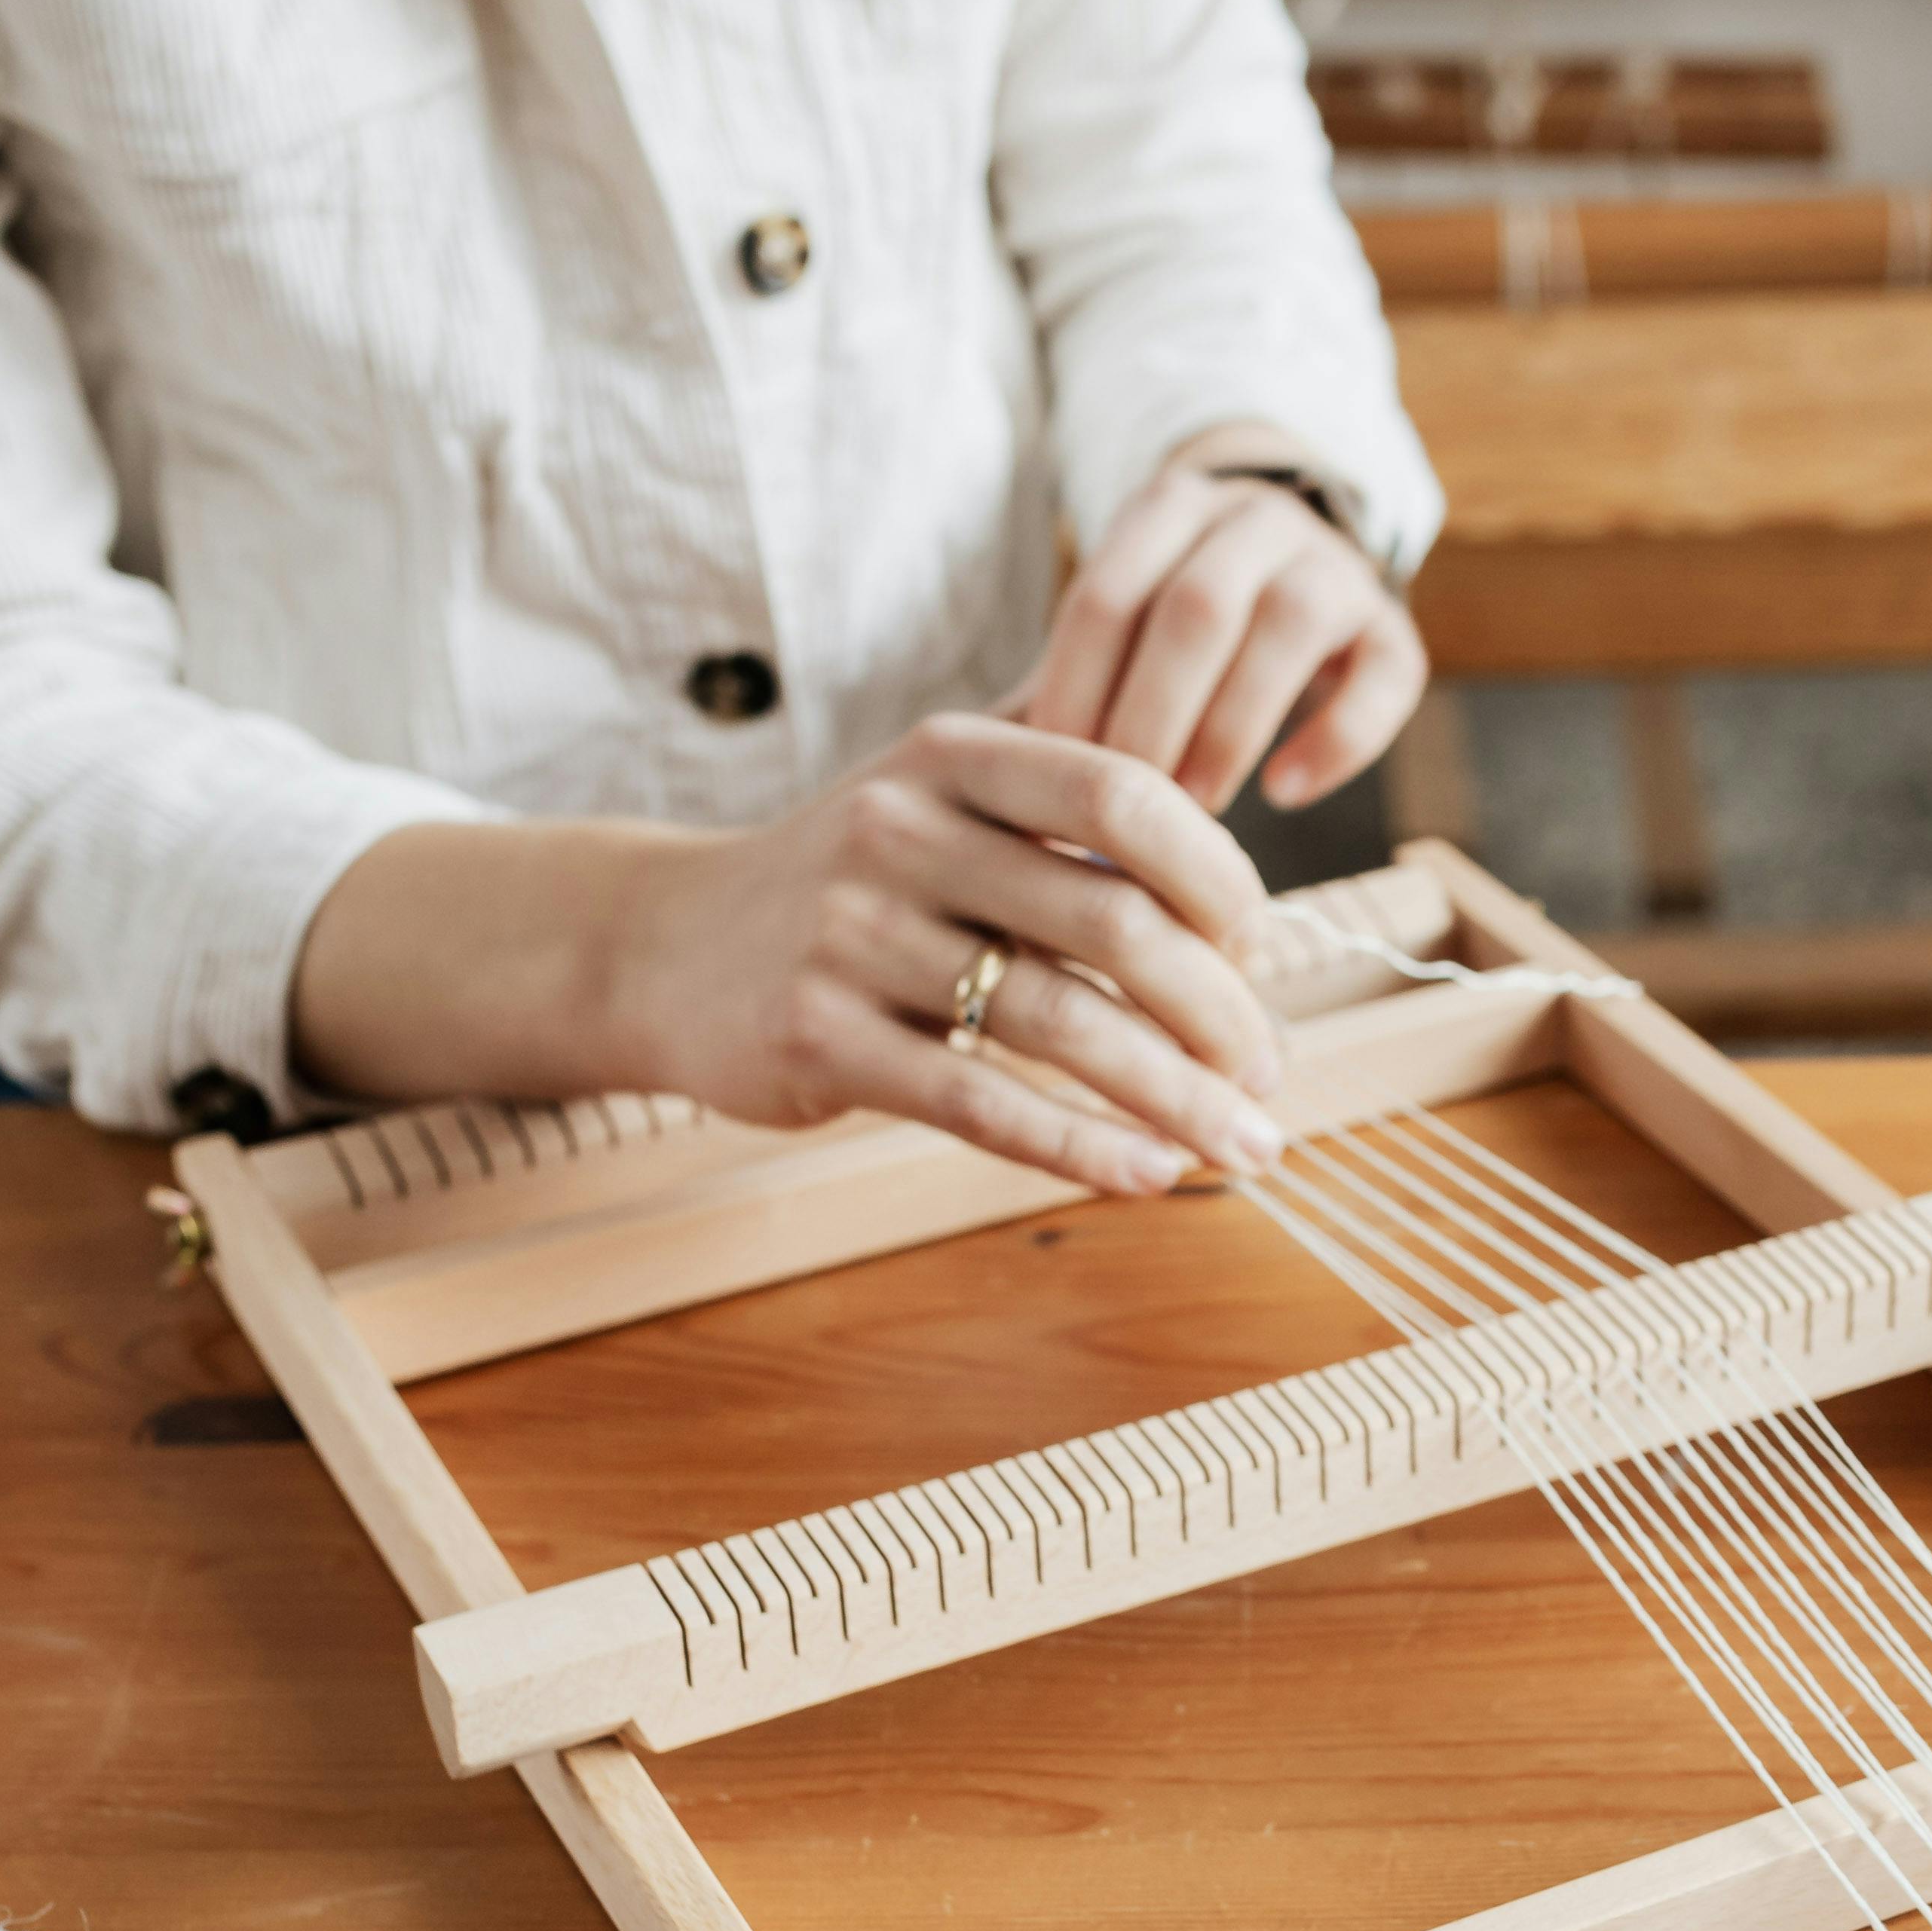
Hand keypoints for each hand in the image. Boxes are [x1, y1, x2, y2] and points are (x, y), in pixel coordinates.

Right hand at [292, 719, 1286, 1195]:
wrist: (662, 944)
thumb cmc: (846, 877)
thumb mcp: (938, 790)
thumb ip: (1061, 780)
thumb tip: (1228, 818)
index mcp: (952, 755)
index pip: (1125, 795)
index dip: (1218, 874)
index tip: (1259, 946)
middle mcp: (899, 832)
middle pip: (1111, 923)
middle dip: (1219, 1010)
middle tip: (1269, 1069)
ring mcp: (852, 937)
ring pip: (1059, 1025)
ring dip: (1176, 1094)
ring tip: (1245, 1140)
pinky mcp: (819, 1039)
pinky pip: (979, 1102)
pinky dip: (1081, 1146)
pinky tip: (1152, 1175)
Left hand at [1016, 424, 1424, 810]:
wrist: (1291, 569)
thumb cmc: (1173, 624)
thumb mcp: (1120, 622)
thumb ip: (1069, 682)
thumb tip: (993, 780)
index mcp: (1168, 507)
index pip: (1107, 592)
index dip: (1076, 689)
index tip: (1052, 774)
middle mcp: (1256, 519)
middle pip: (1198, 607)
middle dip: (1153, 715)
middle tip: (1123, 808)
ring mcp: (1334, 565)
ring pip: (1290, 626)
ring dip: (1233, 726)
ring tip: (1194, 809)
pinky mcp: (1395, 627)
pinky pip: (1383, 677)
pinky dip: (1336, 739)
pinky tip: (1285, 791)